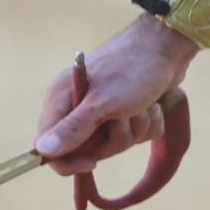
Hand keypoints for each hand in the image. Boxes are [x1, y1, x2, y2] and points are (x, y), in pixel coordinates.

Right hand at [35, 15, 197, 177]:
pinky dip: (150, 123)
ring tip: (142, 105)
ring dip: (136, 127)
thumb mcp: (103, 102)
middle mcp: (78, 106)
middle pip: (89, 149)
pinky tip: (153, 105)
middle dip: (115, 138)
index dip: (67, 162)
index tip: (92, 163)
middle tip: (125, 116)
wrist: (167, 47)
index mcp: (61, 101)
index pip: (48, 147)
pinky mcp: (127, 110)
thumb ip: (73, 128)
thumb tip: (42, 150)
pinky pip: (138, 135)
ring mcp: (104, 109)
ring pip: (118, 143)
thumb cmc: (132, 69)